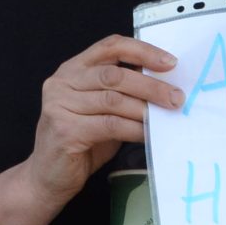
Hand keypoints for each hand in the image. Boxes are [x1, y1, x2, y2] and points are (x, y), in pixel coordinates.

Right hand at [24, 36, 179, 208]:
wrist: (48, 178)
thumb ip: (122, 93)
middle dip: (151, 85)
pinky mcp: (64, 130)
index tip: (170, 62)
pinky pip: (110, 125)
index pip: (110, 46)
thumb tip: (164, 85)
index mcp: (73, 69)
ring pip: (113, 99)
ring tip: (168, 115)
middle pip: (114, 75)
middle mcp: (62, 82)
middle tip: (177, 97)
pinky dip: (134, 128)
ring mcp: (60, 105)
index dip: (142, 51)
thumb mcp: (101, 109)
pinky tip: (149, 133)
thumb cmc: (80, 142)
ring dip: (146, 108)